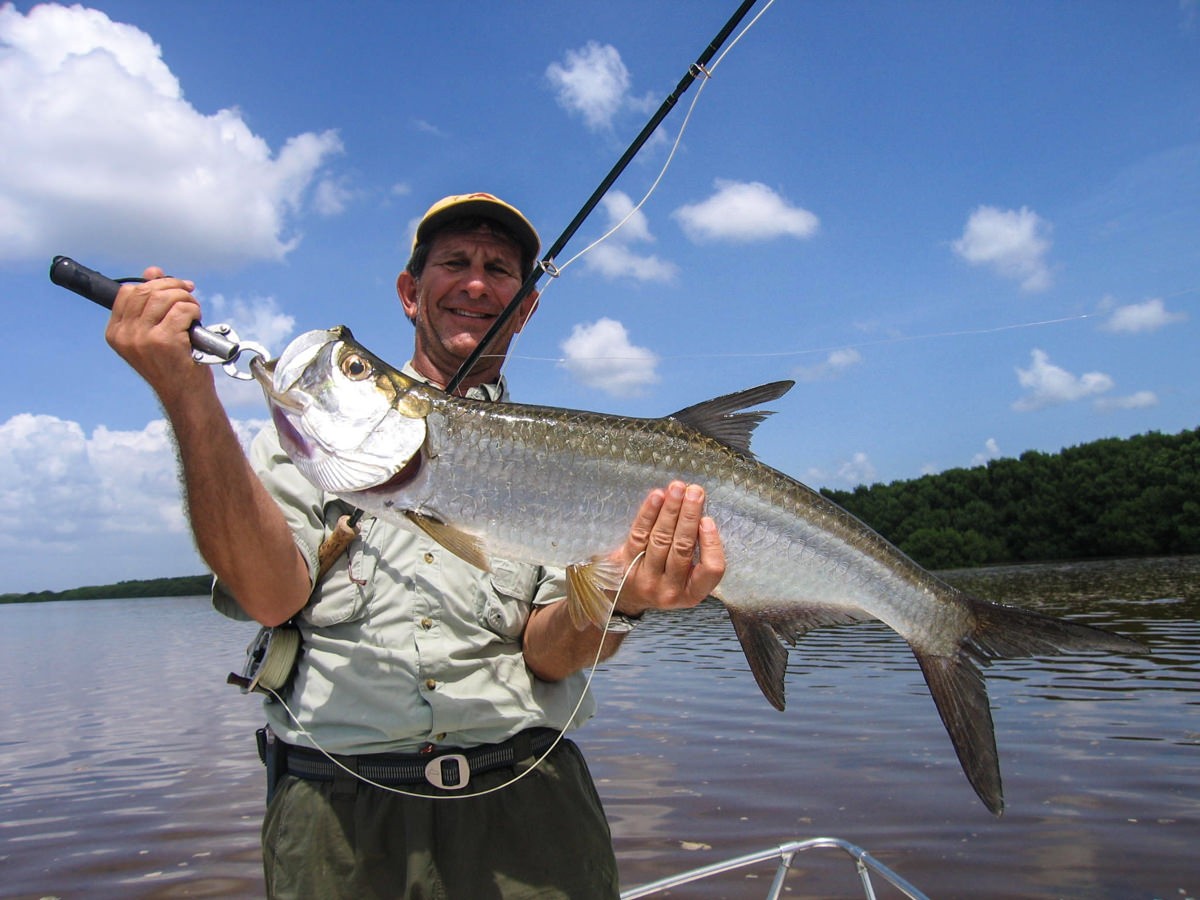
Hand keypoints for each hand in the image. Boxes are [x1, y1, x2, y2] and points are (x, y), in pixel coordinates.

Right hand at [105, 267, 209, 402]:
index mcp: (116, 332)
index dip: (152, 284)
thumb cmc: (172, 365)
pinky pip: (182, 310)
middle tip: (189, 295)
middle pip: (146, 291)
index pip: (127, 292)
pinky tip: (196, 324)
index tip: (173, 287)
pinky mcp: (164, 341)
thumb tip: (152, 271)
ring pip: (166, 297)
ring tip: (193, 312)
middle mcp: (125, 335)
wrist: (184, 395)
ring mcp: (142, 338)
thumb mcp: (155, 333)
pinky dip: (194, 311)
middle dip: (173, 287)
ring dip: (186, 299)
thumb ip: (150, 303)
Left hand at [611, 481, 725, 616]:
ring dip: (671, 510)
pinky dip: (648, 513)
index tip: (707, 519)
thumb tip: (699, 510)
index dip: (711, 543)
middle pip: (682, 548)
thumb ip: (697, 552)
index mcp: (692, 594)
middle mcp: (670, 591)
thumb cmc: (666, 578)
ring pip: (661, 539)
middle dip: (689, 516)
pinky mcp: (625, 566)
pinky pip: (639, 534)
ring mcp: (646, 579)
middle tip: (695, 491)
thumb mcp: (686, 578)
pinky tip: (657, 497)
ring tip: (677, 488)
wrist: (627, 595)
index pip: (711, 569)